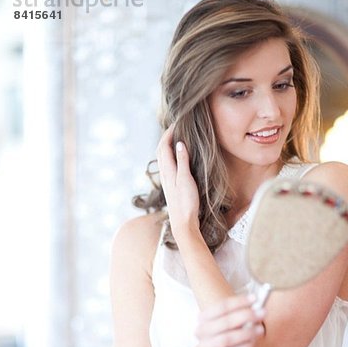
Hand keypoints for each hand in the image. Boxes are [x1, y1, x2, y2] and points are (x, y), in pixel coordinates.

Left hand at [156, 124, 199, 239]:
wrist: (183, 223)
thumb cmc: (186, 203)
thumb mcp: (186, 180)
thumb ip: (182, 161)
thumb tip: (179, 143)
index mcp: (168, 171)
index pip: (164, 146)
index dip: (168, 133)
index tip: (176, 123)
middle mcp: (165, 174)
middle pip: (161, 151)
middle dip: (165, 137)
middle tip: (174, 127)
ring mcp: (167, 181)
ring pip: (163, 158)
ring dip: (166, 146)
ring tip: (174, 138)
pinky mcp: (171, 186)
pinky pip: (167, 166)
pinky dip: (170, 156)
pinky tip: (176, 158)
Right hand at [195, 294, 265, 346]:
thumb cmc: (222, 335)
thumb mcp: (228, 322)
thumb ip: (240, 314)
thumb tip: (257, 308)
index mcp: (203, 317)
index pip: (222, 306)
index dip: (239, 302)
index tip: (255, 298)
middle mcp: (202, 331)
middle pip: (226, 321)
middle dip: (246, 316)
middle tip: (262, 313)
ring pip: (227, 339)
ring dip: (246, 333)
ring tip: (260, 330)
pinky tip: (252, 343)